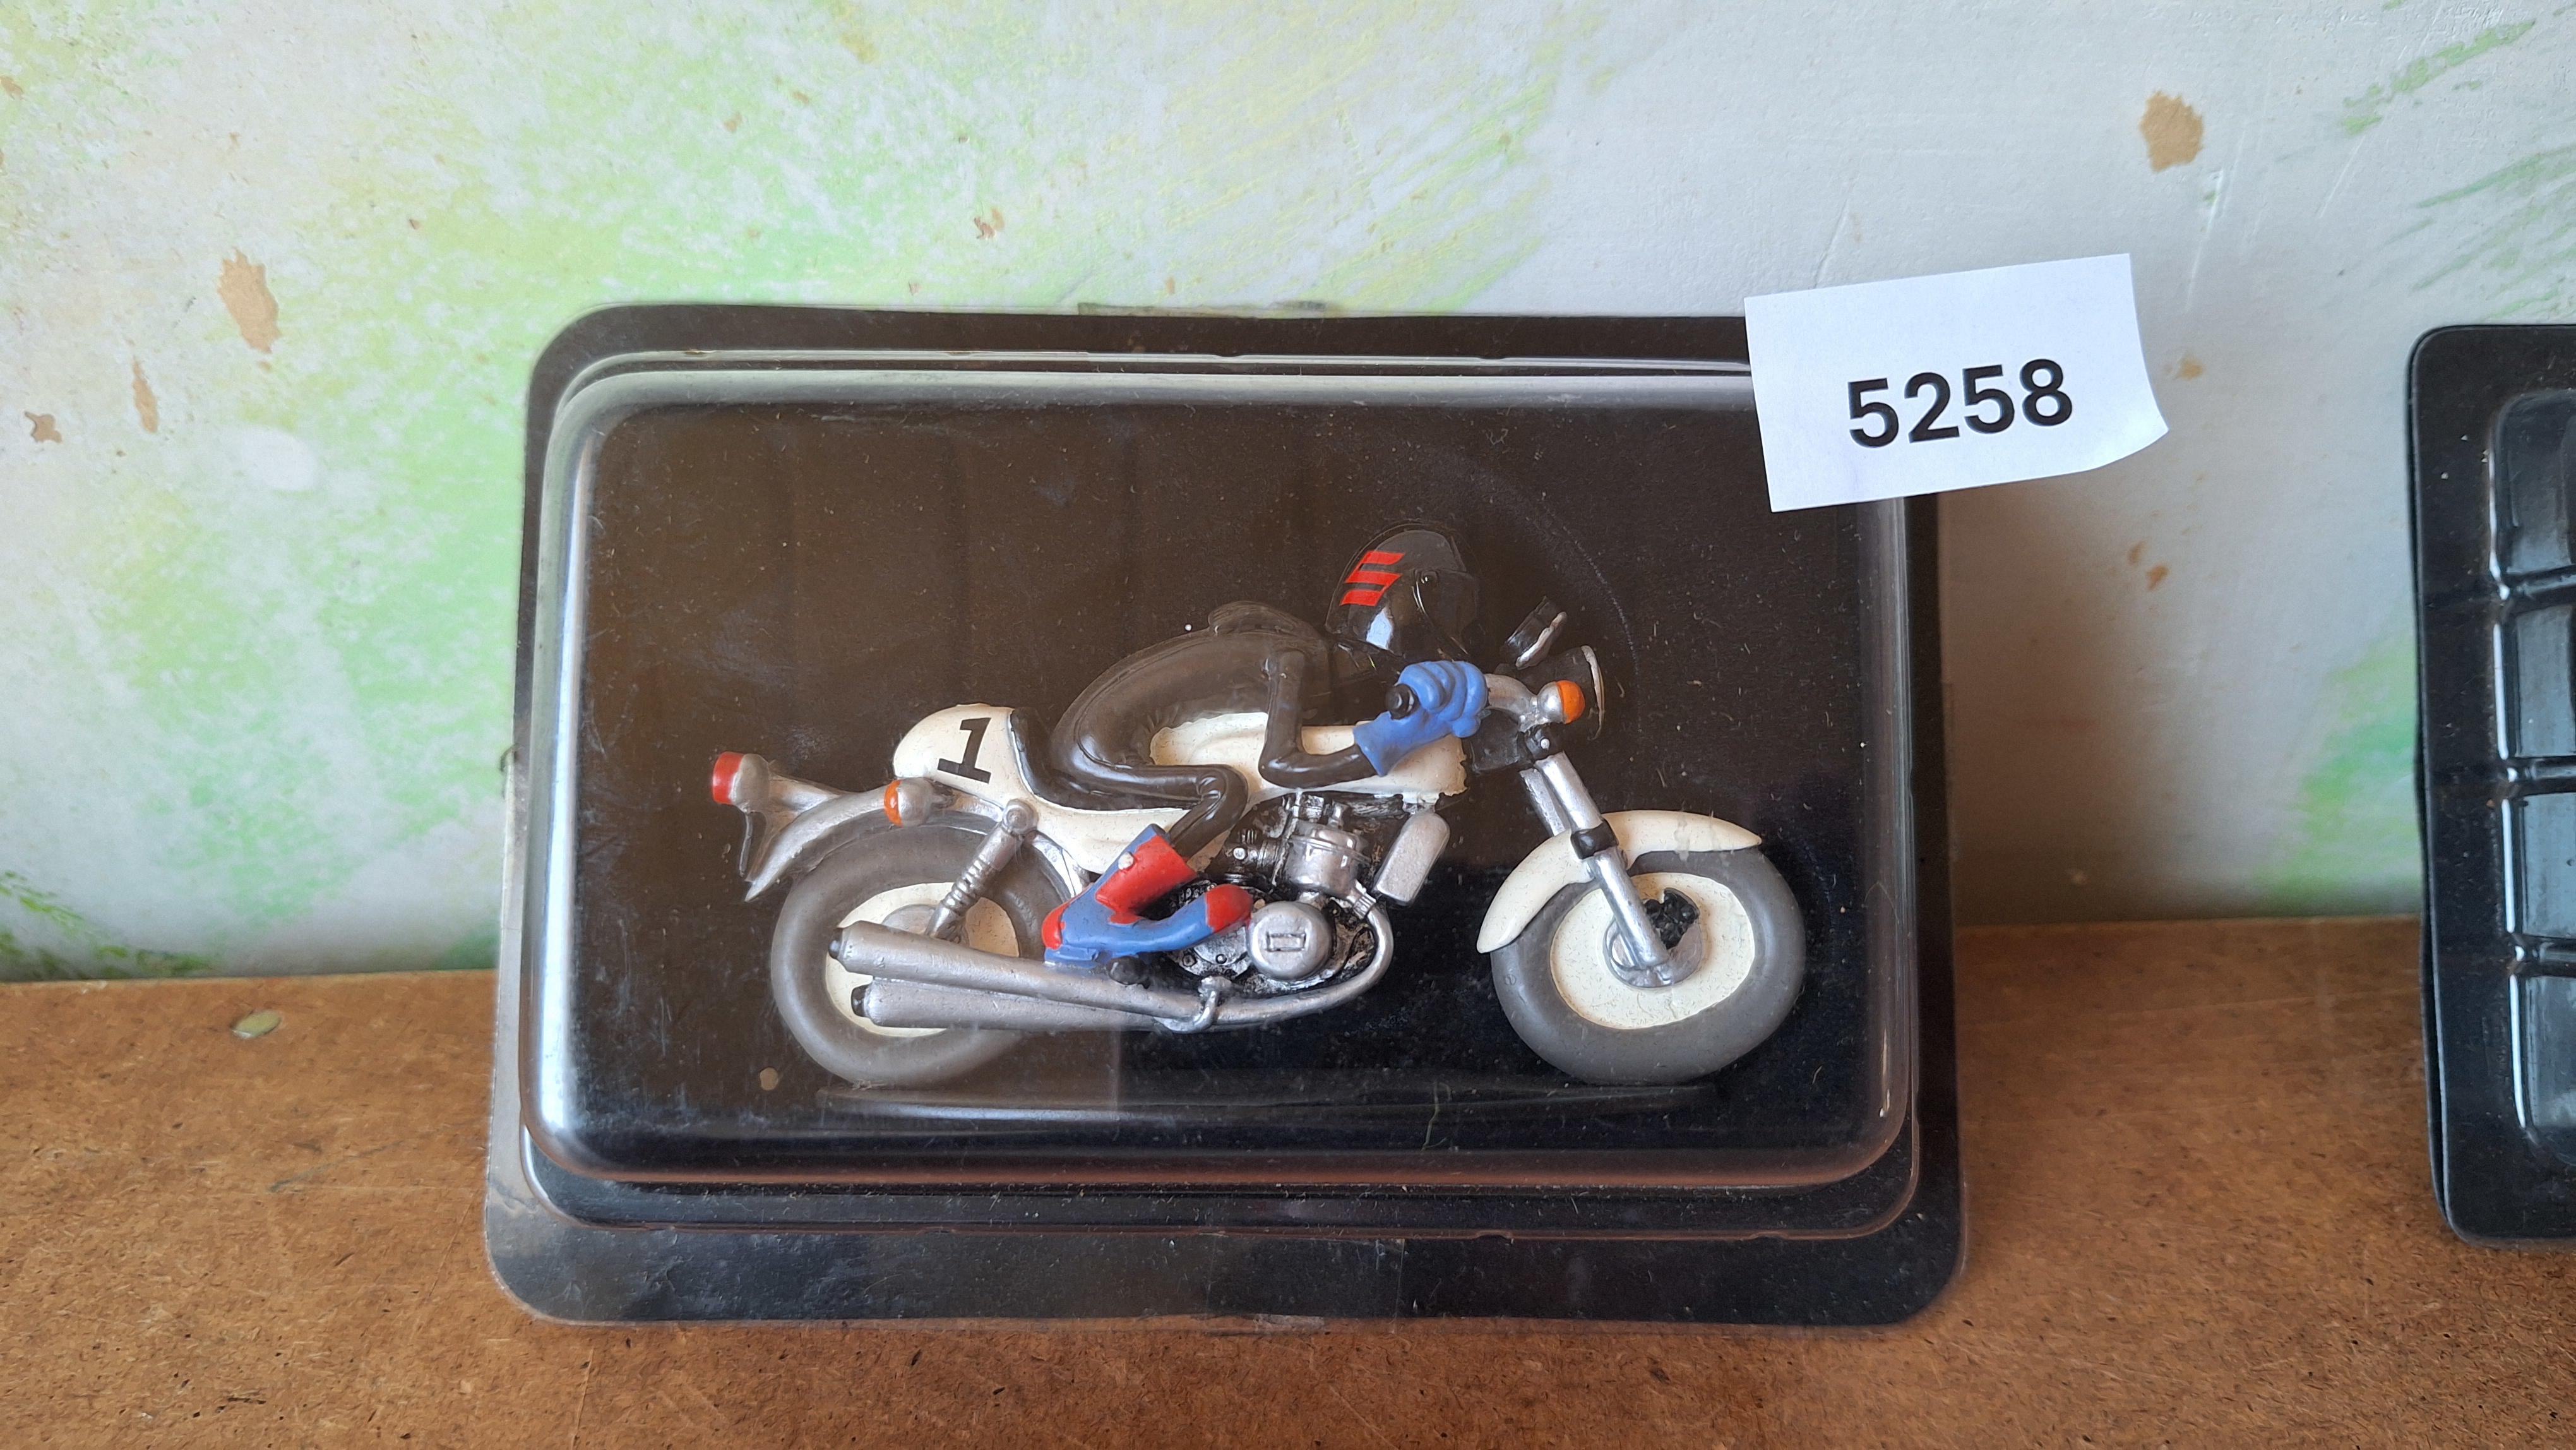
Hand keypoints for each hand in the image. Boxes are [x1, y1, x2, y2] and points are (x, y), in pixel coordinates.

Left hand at [1353, 662, 1488, 772]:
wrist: (1421, 731)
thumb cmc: (1404, 729)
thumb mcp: (1386, 735)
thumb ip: (1374, 740)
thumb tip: (1365, 745)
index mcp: (1410, 680)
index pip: (1421, 673)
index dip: (1430, 690)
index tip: (1432, 705)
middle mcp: (1431, 674)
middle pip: (1450, 676)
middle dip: (1449, 704)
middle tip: (1442, 717)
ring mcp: (1451, 678)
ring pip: (1468, 678)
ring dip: (1464, 706)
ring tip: (1453, 720)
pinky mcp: (1467, 686)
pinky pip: (1480, 686)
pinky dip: (1475, 710)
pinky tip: (1464, 722)